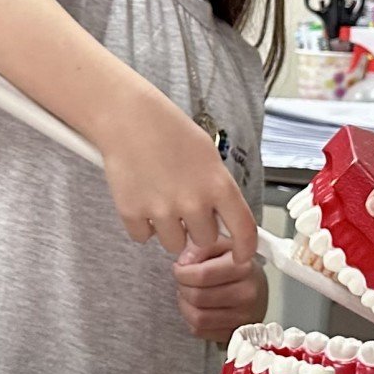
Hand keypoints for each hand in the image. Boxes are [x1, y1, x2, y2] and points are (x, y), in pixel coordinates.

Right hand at [92, 92, 257, 260]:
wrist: (129, 118)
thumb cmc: (168, 131)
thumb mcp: (207, 157)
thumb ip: (218, 190)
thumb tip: (225, 222)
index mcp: (218, 185)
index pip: (243, 230)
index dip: (244, 249)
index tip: (241, 255)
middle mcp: (193, 202)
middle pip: (204, 240)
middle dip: (196, 228)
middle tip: (183, 204)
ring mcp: (161, 210)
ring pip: (174, 244)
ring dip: (169, 229)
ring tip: (160, 199)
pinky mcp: (132, 213)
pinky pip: (142, 236)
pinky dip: (141, 224)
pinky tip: (141, 197)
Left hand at [173, 245, 267, 341]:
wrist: (256, 288)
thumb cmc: (234, 265)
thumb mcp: (221, 245)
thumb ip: (200, 247)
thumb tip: (183, 262)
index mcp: (243, 267)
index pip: (202, 275)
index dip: (182, 273)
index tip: (179, 269)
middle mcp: (246, 294)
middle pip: (197, 297)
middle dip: (182, 288)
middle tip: (184, 281)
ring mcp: (242, 316)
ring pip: (197, 317)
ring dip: (185, 305)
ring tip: (188, 293)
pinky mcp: (234, 332)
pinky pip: (200, 331)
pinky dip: (191, 319)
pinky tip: (196, 307)